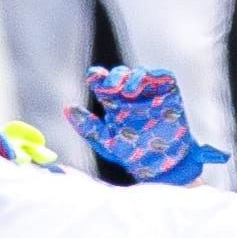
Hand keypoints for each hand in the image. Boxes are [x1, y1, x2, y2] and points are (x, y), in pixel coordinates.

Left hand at [63, 65, 227, 186]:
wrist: (161, 164)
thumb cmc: (131, 154)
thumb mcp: (105, 142)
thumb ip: (87, 126)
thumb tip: (68, 107)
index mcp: (113, 103)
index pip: (102, 83)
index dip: (97, 76)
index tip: (92, 76)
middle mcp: (130, 95)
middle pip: (120, 74)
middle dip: (114, 76)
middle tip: (110, 86)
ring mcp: (150, 92)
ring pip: (140, 73)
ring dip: (133, 77)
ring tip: (127, 91)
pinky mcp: (168, 92)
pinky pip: (163, 75)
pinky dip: (154, 75)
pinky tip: (145, 85)